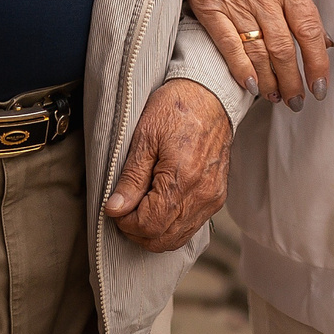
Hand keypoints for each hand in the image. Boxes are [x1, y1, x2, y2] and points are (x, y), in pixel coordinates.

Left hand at [102, 80, 231, 252]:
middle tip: (125, 208)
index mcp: (184, 178)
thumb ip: (131, 178)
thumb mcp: (145, 136)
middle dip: (137, 231)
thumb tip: (115, 209)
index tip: (116, 206)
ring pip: (177, 238)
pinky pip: (191, 226)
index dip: (126, 222)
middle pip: (163, 239)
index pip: (149, 225)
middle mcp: (203, 194)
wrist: (211, 94)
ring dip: (154, 231)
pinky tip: (160, 205)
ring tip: (140, 206)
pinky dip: (171, 225)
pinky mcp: (217, 196)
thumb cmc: (177, 107)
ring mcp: (213, 198)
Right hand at [186, 0, 330, 109]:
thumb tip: (323, 39)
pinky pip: (228, 45)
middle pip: (284, 47)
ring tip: (278, 97)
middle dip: (294, 81)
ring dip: (271, 81)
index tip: (321, 85)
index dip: (317, 62)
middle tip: (298, 100)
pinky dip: (241, 69)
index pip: (309, 29)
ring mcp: (235, 0)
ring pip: (258, 51)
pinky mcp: (209, 6)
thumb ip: (301, 4)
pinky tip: (252, 86)